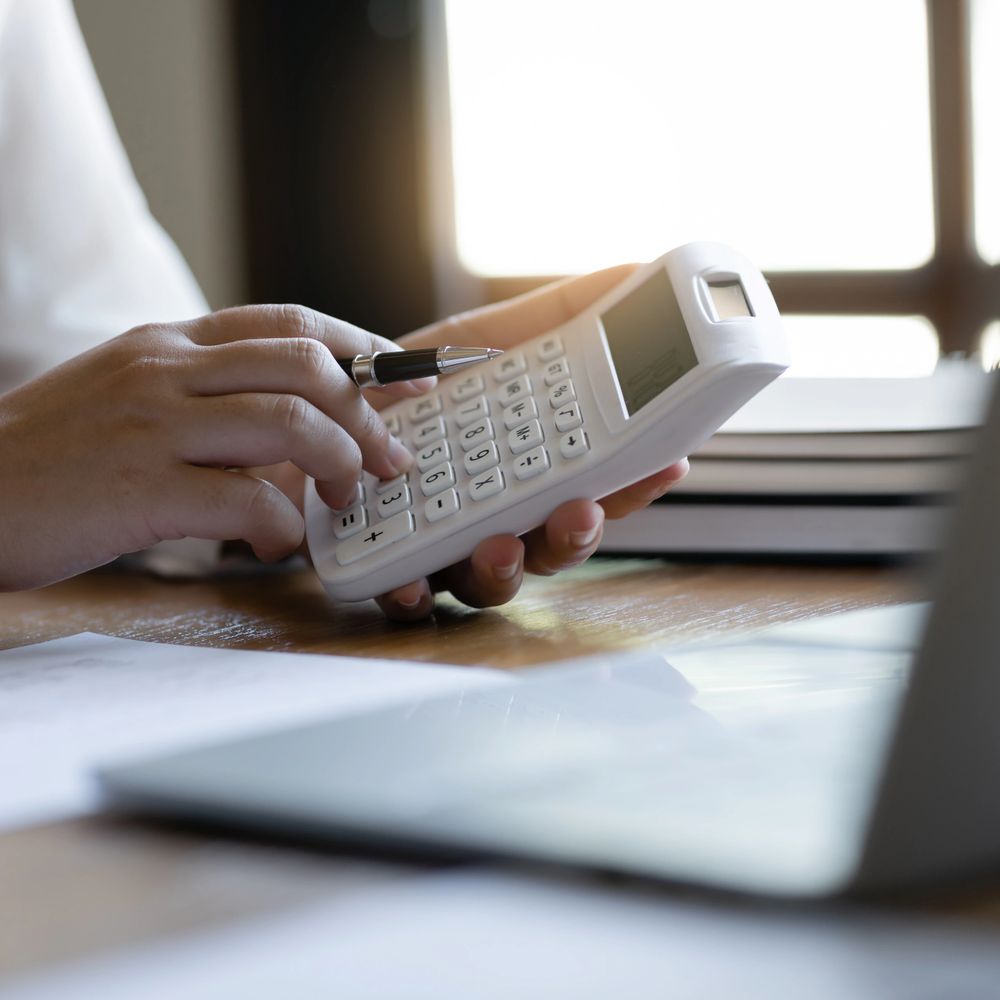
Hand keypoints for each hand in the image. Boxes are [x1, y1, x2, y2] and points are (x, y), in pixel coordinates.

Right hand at [0, 305, 430, 590]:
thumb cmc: (58, 453)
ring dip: (340, 464)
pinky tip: (277, 540)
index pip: (290, 321)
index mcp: (169, 342)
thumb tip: (301, 418)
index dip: (362, 348)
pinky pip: (248, 498)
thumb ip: (210, 393)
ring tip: (344, 498)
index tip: (407, 376)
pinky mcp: (140, 489)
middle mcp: (167, 370)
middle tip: (391, 459)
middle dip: (369, 414)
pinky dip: (283, 523)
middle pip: (308, 366)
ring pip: (292, 423)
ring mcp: (153, 426)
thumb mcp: (131, 393)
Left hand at [369, 265, 688, 620]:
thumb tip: (633, 274)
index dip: (633, 483)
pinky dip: (410, 592)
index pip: (596, 485)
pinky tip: (409, 584)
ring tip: (502, 545)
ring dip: (505, 571)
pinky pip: (404, 591)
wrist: (312, 401)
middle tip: (581, 511)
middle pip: (552, 545)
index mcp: (529, 469)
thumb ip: (557, 315)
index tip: (666, 464)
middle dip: (575, 536)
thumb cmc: (405, 381)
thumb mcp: (483, 339)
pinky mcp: (385, 562)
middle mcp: (495, 515)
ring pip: (489, 580)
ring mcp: (442, 545)